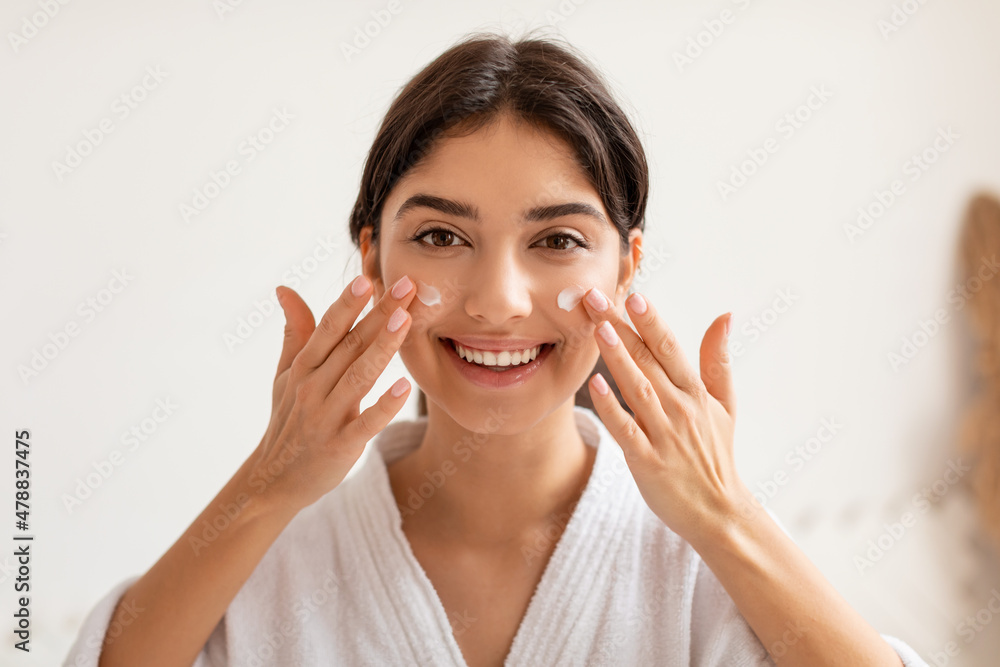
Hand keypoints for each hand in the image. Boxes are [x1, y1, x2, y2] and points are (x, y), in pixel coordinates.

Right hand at [246, 275, 415, 513]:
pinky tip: (405, 387)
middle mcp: (312, 388)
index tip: (369, 277)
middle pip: (351, 345)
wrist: (274, 479)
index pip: (329, 328)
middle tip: (407, 286)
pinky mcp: (341, 445)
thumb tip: (284, 288)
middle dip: (379, 314)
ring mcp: (326, 417)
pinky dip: (385, 405)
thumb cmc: (287, 419)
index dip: (348, 303)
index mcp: (303, 367)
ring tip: (405, 321)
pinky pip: (366, 422)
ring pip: (359, 377)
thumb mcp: (285, 374)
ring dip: (382, 348)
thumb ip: (294, 331)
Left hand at [581, 288, 754, 544]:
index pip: (671, 348)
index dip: (651, 321)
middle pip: (648, 361)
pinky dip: (612, 408)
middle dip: (621, 326)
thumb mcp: (725, 405)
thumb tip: (724, 315)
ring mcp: (664, 435)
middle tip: (596, 297)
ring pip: (637, 389)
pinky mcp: (648, 461)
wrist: (719, 512)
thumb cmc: (715, 455)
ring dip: (618, 358)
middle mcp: (680, 409)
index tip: (633, 295)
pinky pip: (627, 430)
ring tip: (599, 329)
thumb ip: (718, 360)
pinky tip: (596, 385)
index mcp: (696, 393)